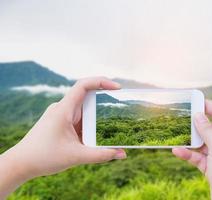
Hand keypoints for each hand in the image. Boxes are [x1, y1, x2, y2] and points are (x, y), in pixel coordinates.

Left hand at [0, 77, 126, 198]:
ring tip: (107, 129)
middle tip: (120, 110)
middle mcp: (62, 108)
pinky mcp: (61, 122)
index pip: (83, 85)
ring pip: (83, 110)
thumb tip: (123, 154)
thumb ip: (101, 155)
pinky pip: (78, 119)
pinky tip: (93, 136)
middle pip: (87, 98)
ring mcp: (61, 115)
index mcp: (63, 109)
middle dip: (104, 104)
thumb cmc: (43, 157)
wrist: (21, 164)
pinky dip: (88, 125)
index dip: (101, 82)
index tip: (117, 88)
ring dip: (96, 118)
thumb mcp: (76, 156)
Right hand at [172, 100, 211, 199]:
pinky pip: (199, 158)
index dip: (210, 107)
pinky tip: (177, 151)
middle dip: (198, 125)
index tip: (196, 101)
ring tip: (177, 135)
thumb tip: (198, 115)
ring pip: (203, 145)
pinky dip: (189, 155)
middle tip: (182, 117)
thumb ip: (208, 130)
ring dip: (190, 142)